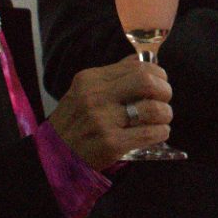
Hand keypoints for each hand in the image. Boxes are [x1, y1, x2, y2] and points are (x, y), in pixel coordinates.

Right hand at [46, 55, 173, 170]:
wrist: (52, 157)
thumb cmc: (73, 123)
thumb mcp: (83, 92)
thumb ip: (113, 76)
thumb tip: (143, 60)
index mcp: (90, 79)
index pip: (136, 66)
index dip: (157, 73)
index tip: (161, 82)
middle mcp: (95, 97)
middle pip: (146, 82)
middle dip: (165, 90)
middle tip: (164, 99)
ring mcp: (102, 121)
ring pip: (152, 109)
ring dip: (165, 114)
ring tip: (162, 119)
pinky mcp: (111, 144)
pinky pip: (149, 133)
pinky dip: (161, 132)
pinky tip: (158, 133)